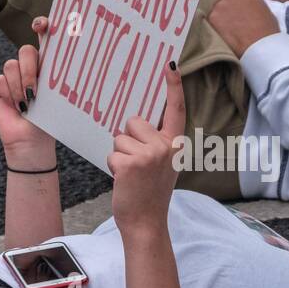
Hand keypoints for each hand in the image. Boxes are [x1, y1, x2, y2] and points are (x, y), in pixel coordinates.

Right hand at [0, 17, 54, 168]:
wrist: (32, 141)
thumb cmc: (50, 119)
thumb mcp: (57, 95)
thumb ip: (56, 74)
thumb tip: (64, 57)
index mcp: (48, 66)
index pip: (44, 38)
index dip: (42, 26)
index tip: (40, 25)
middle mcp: (30, 67)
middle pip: (26, 50)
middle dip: (30, 69)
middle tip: (35, 91)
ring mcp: (13, 76)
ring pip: (11, 65)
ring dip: (19, 87)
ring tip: (27, 105)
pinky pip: (0, 80)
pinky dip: (9, 95)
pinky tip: (16, 107)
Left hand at [108, 62, 184, 237]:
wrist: (147, 223)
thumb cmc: (150, 192)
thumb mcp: (162, 164)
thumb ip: (155, 143)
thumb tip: (134, 122)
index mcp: (175, 145)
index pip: (176, 110)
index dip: (173, 87)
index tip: (170, 64)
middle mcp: (166, 147)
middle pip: (134, 122)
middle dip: (128, 140)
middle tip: (137, 165)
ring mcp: (150, 155)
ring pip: (119, 138)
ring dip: (119, 155)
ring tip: (132, 175)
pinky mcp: (131, 164)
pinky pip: (112, 152)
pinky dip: (112, 166)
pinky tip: (124, 180)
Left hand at [207, 0, 280, 57]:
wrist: (260, 45)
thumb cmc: (267, 31)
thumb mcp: (265, 9)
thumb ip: (252, 3)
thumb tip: (246, 7)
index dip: (233, 3)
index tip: (235, 12)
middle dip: (226, 9)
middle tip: (232, 22)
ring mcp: (221, 5)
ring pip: (215, 10)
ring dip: (220, 18)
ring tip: (229, 30)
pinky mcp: (213, 17)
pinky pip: (210, 21)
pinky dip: (215, 27)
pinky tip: (224, 34)